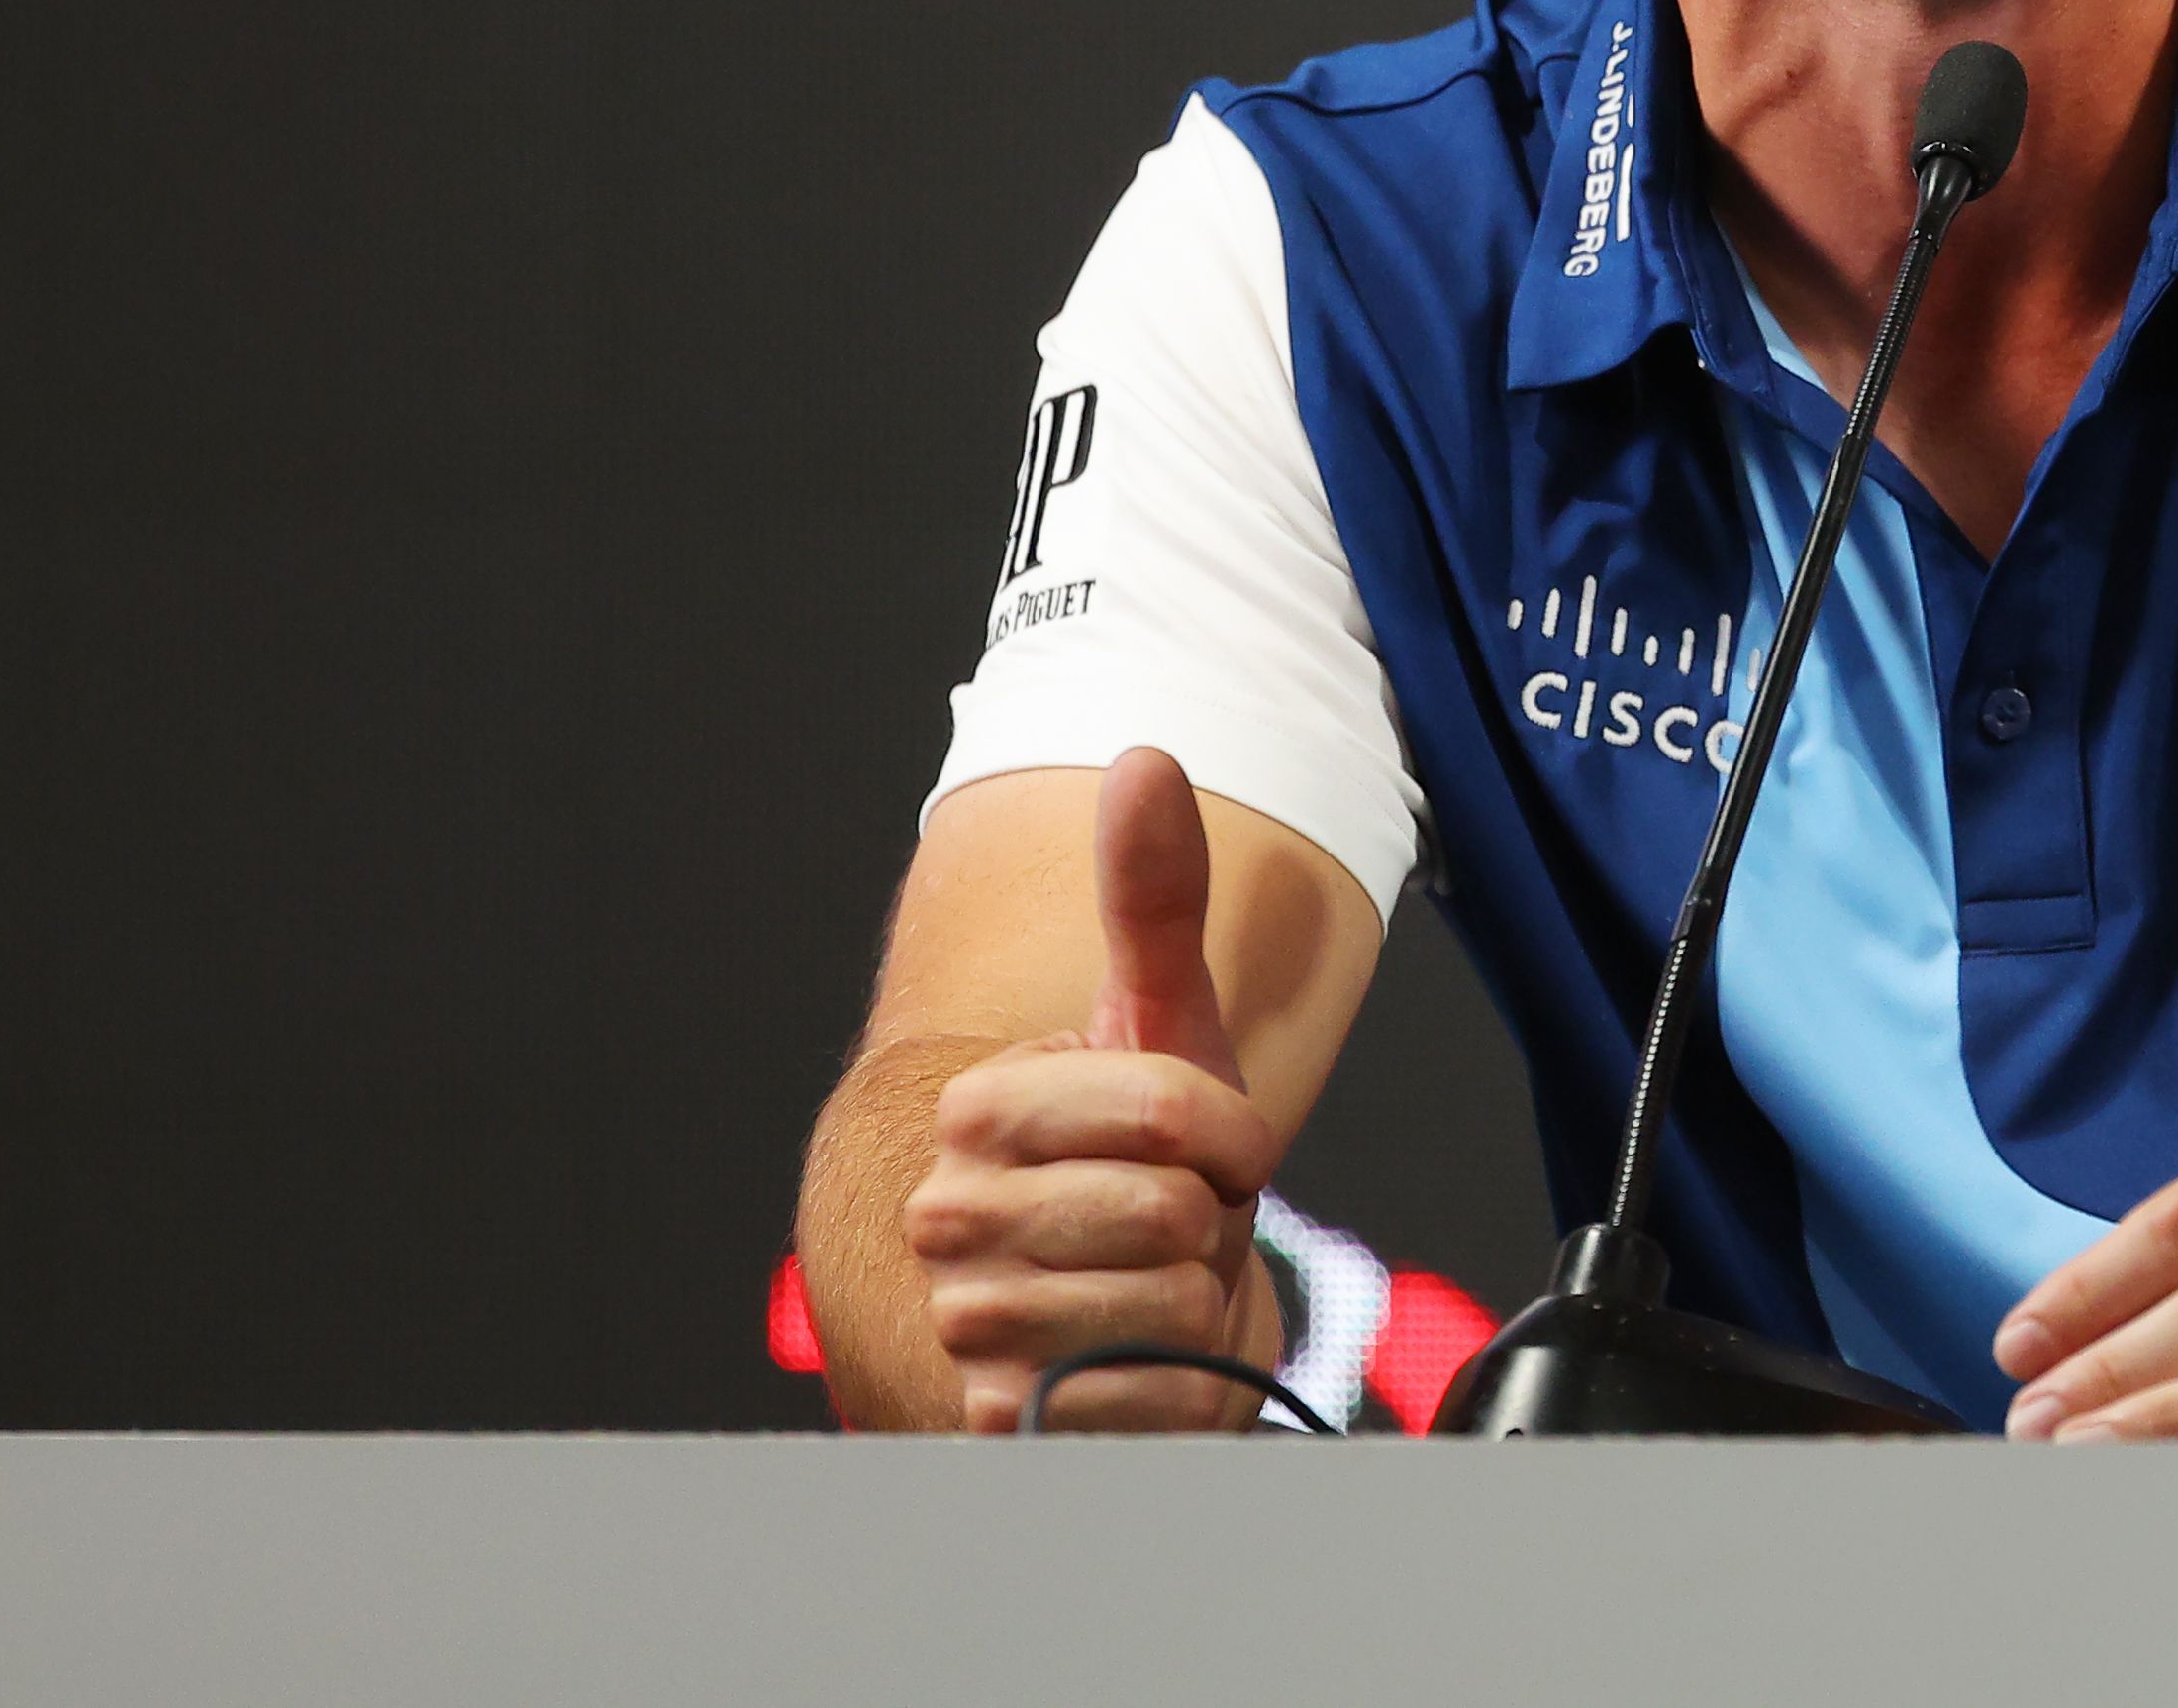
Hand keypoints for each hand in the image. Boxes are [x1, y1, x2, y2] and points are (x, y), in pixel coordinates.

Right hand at [905, 749, 1286, 1432]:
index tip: (1210, 1142)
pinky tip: (1150, 1365)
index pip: (1172, 1107)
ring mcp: (963, 1323)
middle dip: (1212, 1220)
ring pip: (1169, 1305)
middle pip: (1171, 1210)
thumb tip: (1145, 756)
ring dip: (1199, 1304)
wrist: (1133, 1313)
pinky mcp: (997, 1422)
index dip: (1231, 1130)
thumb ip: (1153, 898)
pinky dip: (1188, 1387)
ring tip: (1159, 1288)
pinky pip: (1156, 1397)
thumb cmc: (1154, 1166)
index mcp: (980, 1110)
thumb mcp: (1165, 1026)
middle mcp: (947, 1218)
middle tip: (1179, 1222)